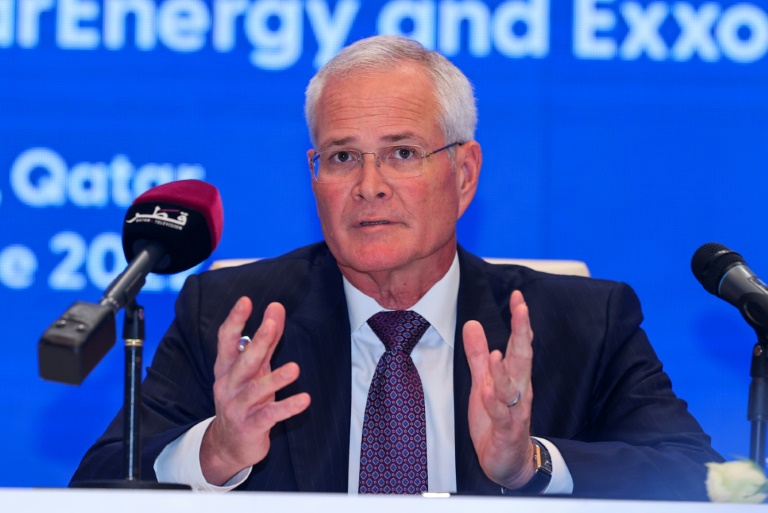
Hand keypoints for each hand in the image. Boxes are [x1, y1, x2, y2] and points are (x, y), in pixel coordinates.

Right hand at [200, 298, 310, 484]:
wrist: (228, 446)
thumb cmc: (244, 398)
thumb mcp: (254, 368)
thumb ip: (266, 338)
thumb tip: (276, 306)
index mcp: (226, 368)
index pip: (226, 341)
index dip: (235, 320)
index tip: (246, 300)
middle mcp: (228, 385)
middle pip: (243, 361)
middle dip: (257, 342)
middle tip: (272, 324)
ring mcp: (237, 407)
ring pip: (255, 390)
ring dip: (275, 379)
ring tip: (295, 368)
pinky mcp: (250, 427)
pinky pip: (269, 416)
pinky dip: (287, 408)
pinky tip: (305, 400)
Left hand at [463, 290, 535, 488]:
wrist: (509, 462)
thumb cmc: (498, 420)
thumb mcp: (483, 382)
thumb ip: (477, 355)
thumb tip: (472, 324)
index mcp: (515, 377)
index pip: (520, 344)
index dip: (520, 321)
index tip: (519, 297)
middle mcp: (519, 390)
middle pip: (522, 358)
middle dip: (522, 333)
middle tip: (521, 309)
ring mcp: (515, 411)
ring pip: (511, 387)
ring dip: (503, 371)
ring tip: (495, 353)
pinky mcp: (508, 431)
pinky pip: (502, 415)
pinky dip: (495, 403)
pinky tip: (487, 391)